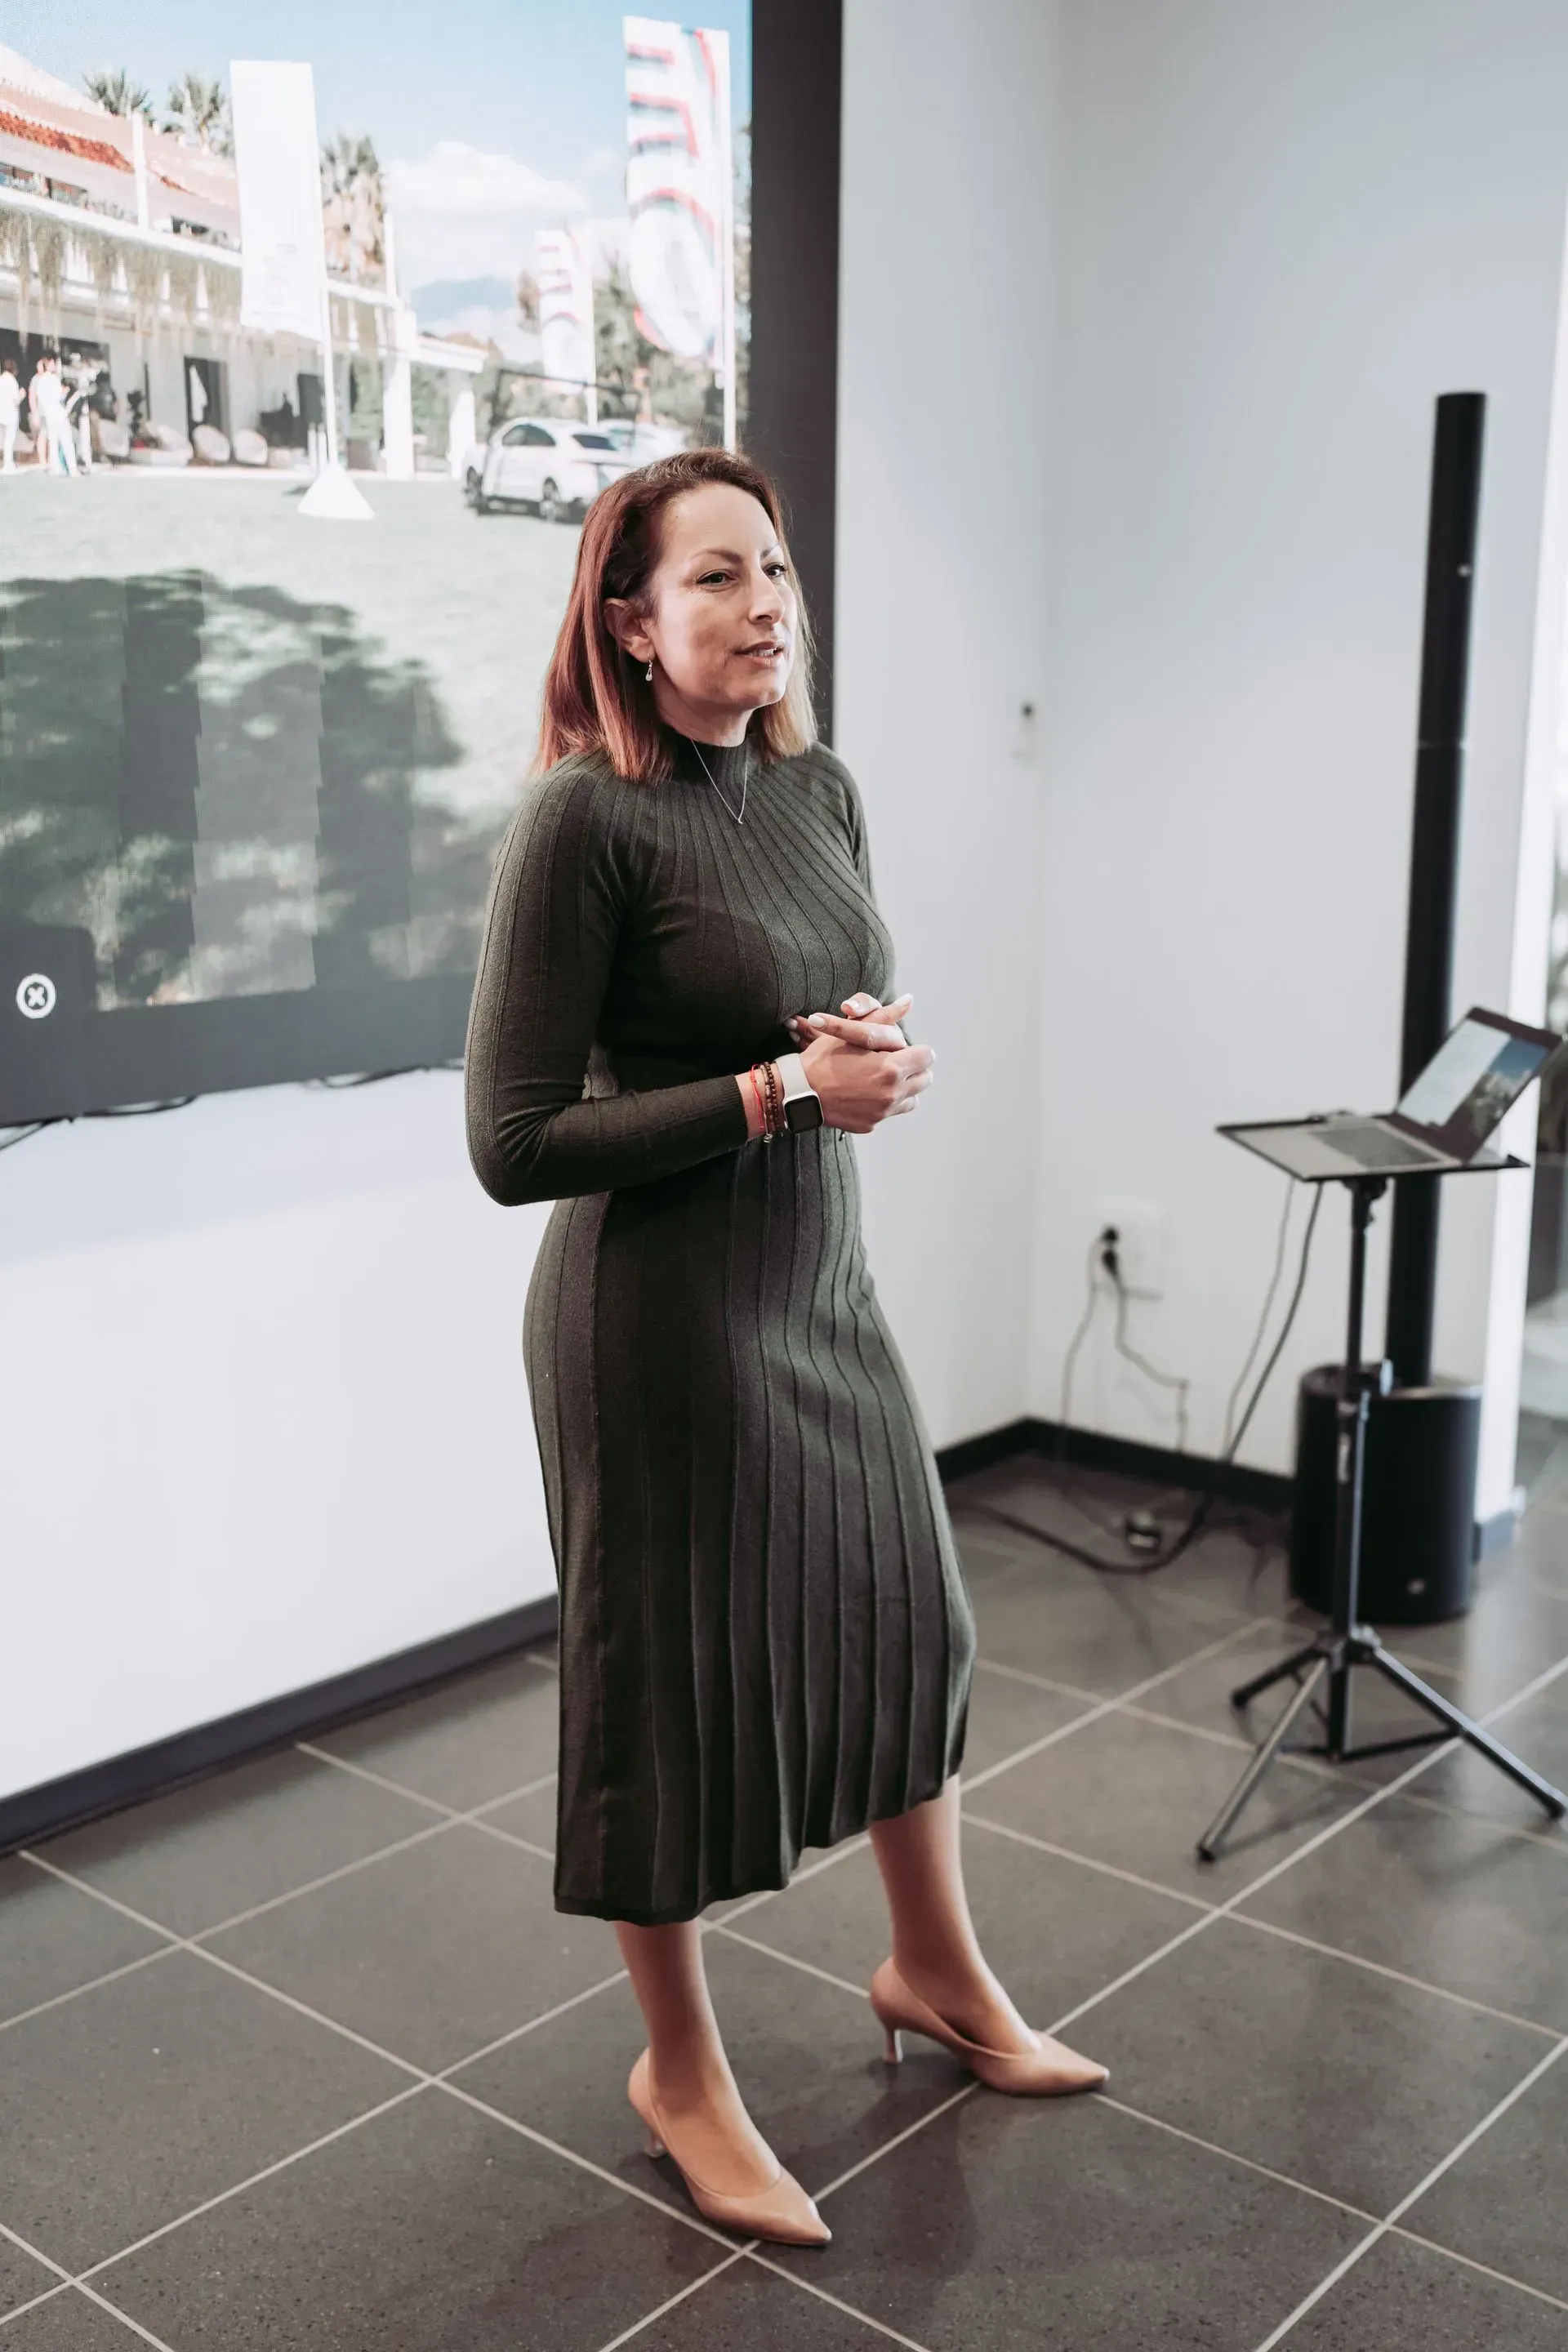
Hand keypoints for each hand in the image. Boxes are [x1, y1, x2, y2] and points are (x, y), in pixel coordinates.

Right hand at [796, 992, 932, 1131]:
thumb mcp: (853, 1033)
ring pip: (912, 1099)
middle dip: (912, 1069)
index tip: (899, 1050)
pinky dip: (883, 1104)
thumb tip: (909, 999)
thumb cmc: (824, 1058)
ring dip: (902, 1088)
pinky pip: (889, 1112)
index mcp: (891, 1067)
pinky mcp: (872, 1124)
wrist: (799, 1091)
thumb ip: (885, 1017)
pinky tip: (864, 1094)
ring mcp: (883, 1111)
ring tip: (880, 1079)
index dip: (914, 1050)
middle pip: (924, 1079)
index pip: (927, 1056)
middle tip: (891, 1063)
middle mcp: (892, 1093)